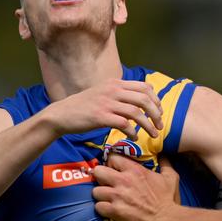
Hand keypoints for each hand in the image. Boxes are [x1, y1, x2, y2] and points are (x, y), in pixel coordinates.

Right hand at [44, 79, 163, 139]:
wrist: (61, 114)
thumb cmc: (83, 106)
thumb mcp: (102, 92)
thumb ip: (119, 93)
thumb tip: (139, 100)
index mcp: (115, 83)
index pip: (144, 87)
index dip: (156, 100)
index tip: (159, 111)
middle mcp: (112, 90)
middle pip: (144, 99)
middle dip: (156, 113)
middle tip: (160, 125)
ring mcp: (106, 103)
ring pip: (137, 112)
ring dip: (148, 125)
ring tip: (153, 134)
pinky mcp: (101, 116)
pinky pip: (124, 124)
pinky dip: (133, 132)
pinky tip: (134, 137)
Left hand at [93, 154, 178, 220]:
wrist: (166, 220)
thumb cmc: (168, 199)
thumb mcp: (171, 177)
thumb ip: (165, 164)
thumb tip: (163, 155)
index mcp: (135, 170)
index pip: (112, 157)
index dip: (111, 163)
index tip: (115, 169)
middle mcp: (123, 180)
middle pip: (98, 171)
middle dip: (101, 177)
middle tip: (107, 184)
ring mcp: (117, 196)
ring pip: (95, 191)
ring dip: (101, 195)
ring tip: (108, 199)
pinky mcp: (114, 211)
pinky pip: (98, 207)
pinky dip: (102, 209)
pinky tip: (109, 210)